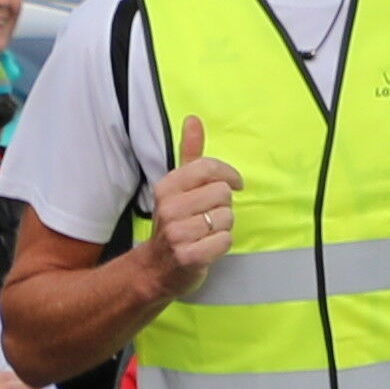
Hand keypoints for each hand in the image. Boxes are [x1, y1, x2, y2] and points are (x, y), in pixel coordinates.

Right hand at [141, 116, 240, 301]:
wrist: (155, 268)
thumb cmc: (174, 224)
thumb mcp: (177, 186)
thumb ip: (189, 153)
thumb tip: (194, 120)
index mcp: (167, 187)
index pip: (208, 168)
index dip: (228, 175)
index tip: (234, 183)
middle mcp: (169, 208)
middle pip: (223, 194)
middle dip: (222, 206)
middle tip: (207, 217)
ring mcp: (177, 233)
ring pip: (227, 218)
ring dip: (222, 227)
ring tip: (205, 233)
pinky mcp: (188, 256)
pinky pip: (225, 241)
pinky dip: (221, 245)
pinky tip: (206, 247)